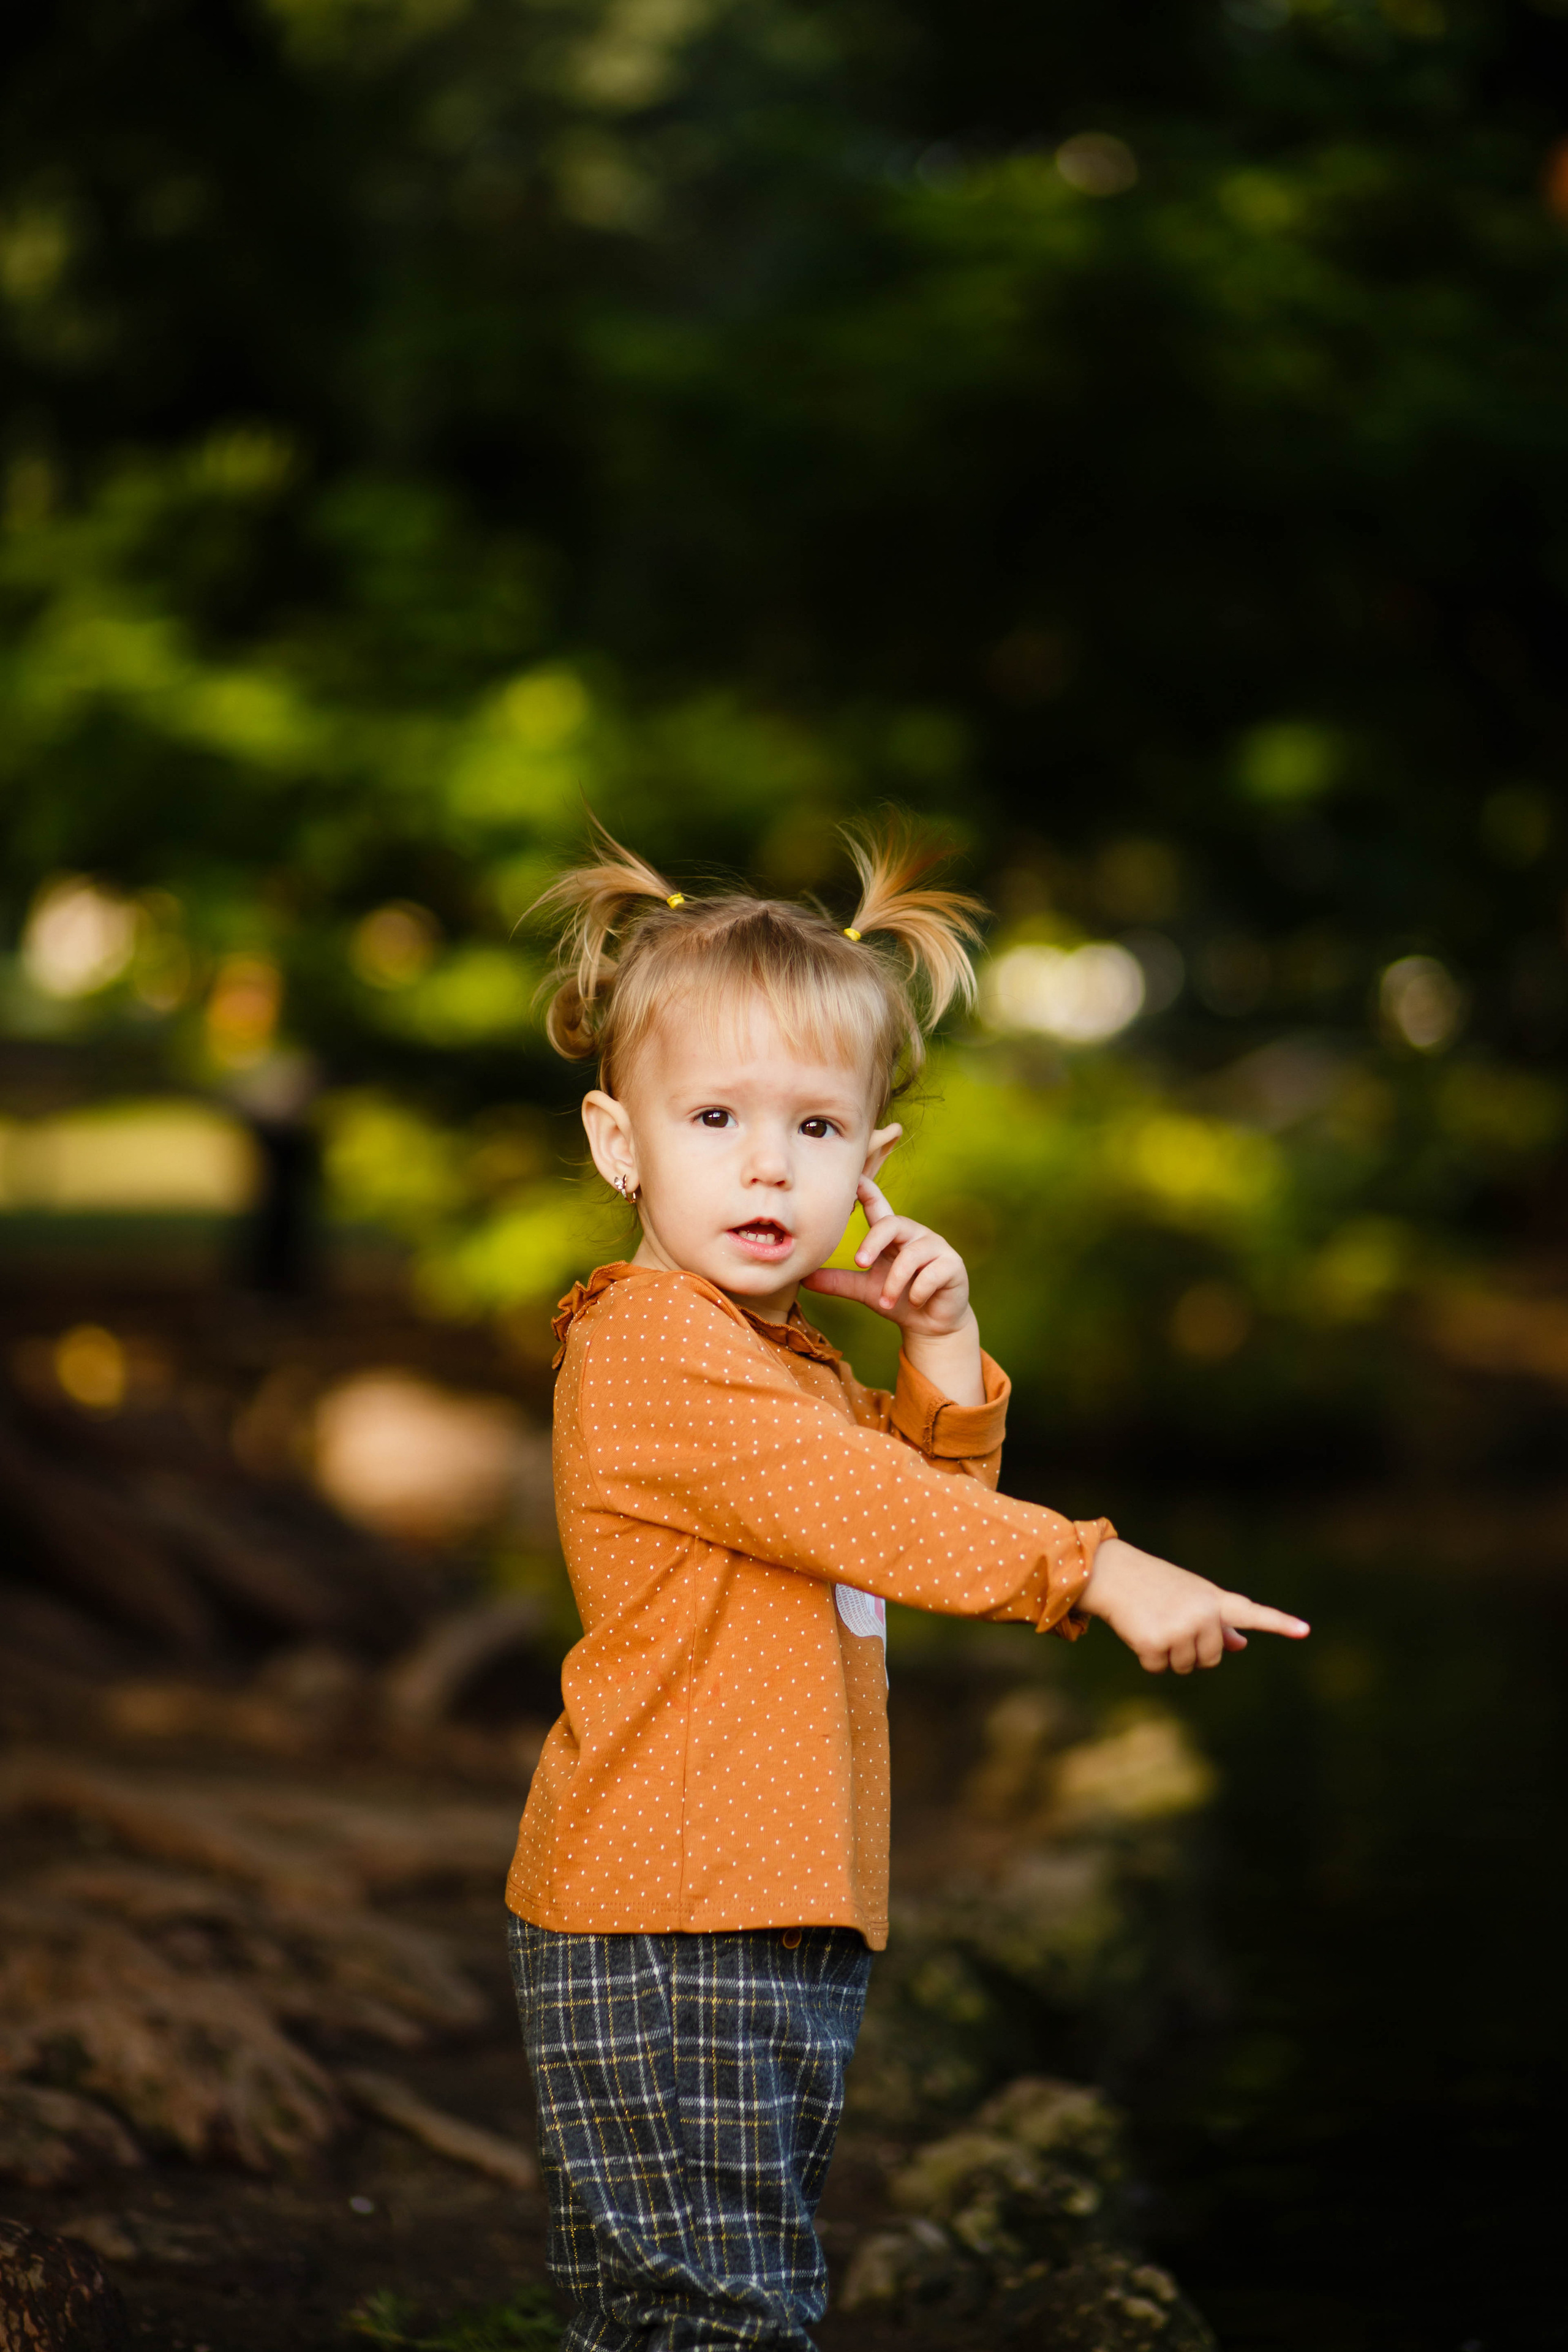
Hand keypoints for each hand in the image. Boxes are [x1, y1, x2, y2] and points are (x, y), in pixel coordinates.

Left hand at [803, 1177, 971, 1338]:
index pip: (878, 1206)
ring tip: (885, 1302)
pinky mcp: (952, 1265)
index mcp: (892, 1235)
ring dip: (894, 1283)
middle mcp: (914, 1234)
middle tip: (860, 1263)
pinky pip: (932, 1273)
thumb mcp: (864, 1290)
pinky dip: (918, 1291)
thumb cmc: (897, 1299)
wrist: (930, 1325)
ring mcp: (936, 1248)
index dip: (867, 1189)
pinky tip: (914, 1302)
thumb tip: (804, 1277)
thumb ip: (838, 1281)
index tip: (852, 1177)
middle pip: (892, 1223)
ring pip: (911, 1255)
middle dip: (873, 1242)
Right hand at [1079, 1537, 1309, 1674]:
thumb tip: (1241, 1645)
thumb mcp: (1191, 1598)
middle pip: (1212, 1658)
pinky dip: (1147, 1658)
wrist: (1112, 1573)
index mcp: (1214, 1599)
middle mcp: (1203, 1613)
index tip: (1305, 1631)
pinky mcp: (1156, 1642)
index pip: (1252, 1613)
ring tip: (1154, 1623)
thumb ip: (1218, 1622)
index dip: (1279, 1624)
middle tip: (1170, 1622)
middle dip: (1192, 1650)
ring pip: (1186, 1667)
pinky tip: (1139, 1632)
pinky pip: (1160, 1669)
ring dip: (1168, 1654)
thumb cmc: (1155, 1585)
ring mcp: (1181, 1628)